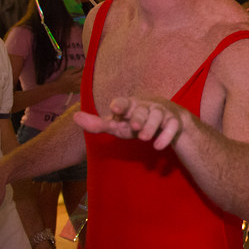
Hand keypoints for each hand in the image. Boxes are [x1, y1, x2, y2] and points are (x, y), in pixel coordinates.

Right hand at [55, 67, 84, 94]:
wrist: (57, 87)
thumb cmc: (61, 79)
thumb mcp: (67, 72)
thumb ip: (74, 69)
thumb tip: (81, 66)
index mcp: (75, 77)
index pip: (83, 72)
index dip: (85, 69)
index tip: (86, 66)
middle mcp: (77, 82)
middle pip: (86, 78)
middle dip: (87, 74)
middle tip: (87, 71)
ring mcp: (77, 87)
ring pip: (85, 83)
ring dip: (87, 79)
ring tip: (86, 76)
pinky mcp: (77, 90)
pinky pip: (84, 87)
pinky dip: (85, 84)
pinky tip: (84, 81)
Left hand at [75, 96, 190, 150]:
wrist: (169, 119)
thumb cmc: (137, 121)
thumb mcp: (119, 124)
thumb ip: (99, 124)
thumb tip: (75, 117)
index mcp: (131, 104)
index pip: (124, 101)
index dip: (120, 105)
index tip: (115, 109)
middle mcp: (146, 106)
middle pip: (142, 110)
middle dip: (138, 118)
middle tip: (134, 127)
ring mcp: (161, 113)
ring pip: (158, 116)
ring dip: (151, 127)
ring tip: (144, 138)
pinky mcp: (173, 122)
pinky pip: (172, 127)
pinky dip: (165, 136)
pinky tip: (158, 146)